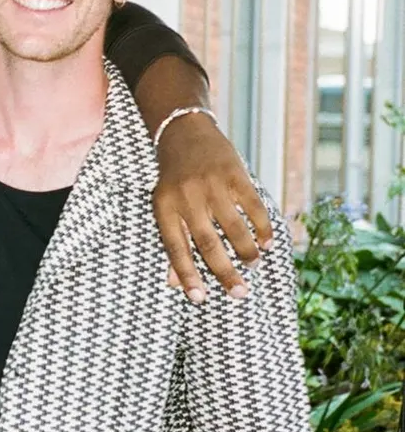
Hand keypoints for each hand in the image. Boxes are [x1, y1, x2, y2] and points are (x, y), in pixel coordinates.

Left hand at [154, 113, 272, 301]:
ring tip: (254, 266)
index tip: (199, 299)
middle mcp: (186, 198)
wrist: (184, 132)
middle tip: (240, 294)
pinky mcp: (234, 174)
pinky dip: (263, 228)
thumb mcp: (164, 207)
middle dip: (225, 272)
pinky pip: (253, 207)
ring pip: (234, 228)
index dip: (186, 275)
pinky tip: (268, 243)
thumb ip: (171, 243)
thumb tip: (175, 285)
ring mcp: (211, 185)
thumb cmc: (173, 180)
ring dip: (247, 252)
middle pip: (207, 243)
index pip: (175, 248)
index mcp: (164, 208)